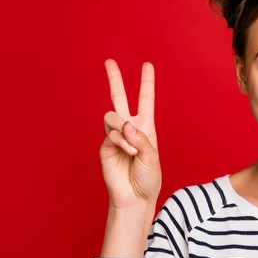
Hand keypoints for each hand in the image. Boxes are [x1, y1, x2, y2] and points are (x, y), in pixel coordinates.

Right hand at [99, 59, 161, 210]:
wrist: (135, 196)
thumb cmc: (148, 178)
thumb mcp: (152, 157)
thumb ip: (141, 138)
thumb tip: (125, 124)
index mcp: (146, 127)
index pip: (146, 100)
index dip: (146, 82)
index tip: (147, 65)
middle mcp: (130, 127)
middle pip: (120, 98)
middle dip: (114, 79)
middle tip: (109, 61)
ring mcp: (115, 135)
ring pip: (112, 116)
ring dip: (123, 128)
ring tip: (132, 147)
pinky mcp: (105, 145)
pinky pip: (110, 133)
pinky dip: (121, 141)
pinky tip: (128, 152)